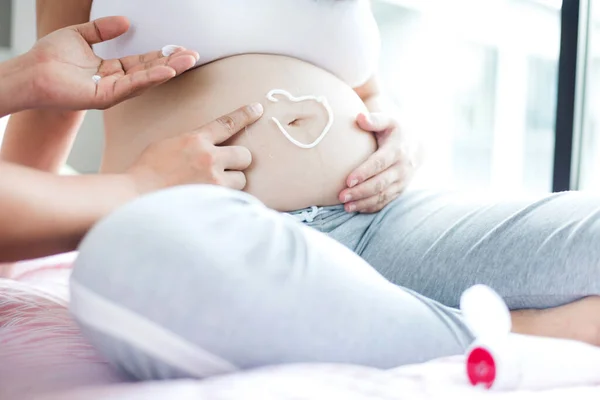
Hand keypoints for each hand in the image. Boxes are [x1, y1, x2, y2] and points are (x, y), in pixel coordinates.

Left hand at [25, 16, 198, 109]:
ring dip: (168, 70)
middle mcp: (115, 83)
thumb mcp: (79, 35)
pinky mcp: (105, 98)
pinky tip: (166, 71)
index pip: (143, 61)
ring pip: (146, 80)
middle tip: (193, 55)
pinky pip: (132, 87)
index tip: (181, 48)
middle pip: (150, 71)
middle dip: (173, 63)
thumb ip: (102, 29)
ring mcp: (112, 92)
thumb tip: (126, 21)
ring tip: (188, 61)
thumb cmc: (48, 57)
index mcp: (111, 70)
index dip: (162, 54)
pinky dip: (150, 79)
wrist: (29, 72)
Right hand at [126, 103, 263, 193]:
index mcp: (195, 140)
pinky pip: (234, 198)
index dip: (245, 115)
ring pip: (242, 178)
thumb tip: (205, 145)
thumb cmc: (146, 173)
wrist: (136, 196)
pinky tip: (213, 202)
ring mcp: (213, 180)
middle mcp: (208, 157)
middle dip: (237, 162)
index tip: (257, 109)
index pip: (227, 123)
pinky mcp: (214, 199)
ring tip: (212, 189)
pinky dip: (226, 200)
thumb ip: (190, 143)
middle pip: (245, 154)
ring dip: (232, 183)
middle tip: (225, 170)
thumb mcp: (167, 146)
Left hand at [339, 112, 420, 212]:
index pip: (379, 163)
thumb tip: (359, 118)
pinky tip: (356, 209)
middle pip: (380, 183)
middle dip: (360, 192)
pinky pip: (386, 201)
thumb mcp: (389, 120)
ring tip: (346, 206)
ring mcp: (402, 181)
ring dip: (364, 202)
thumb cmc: (396, 130)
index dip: (364, 173)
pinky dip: (371, 207)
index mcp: (397, 150)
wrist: (419, 144)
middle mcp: (402, 168)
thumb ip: (375, 119)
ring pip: (383, 196)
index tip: (348, 180)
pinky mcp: (400, 190)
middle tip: (342, 197)